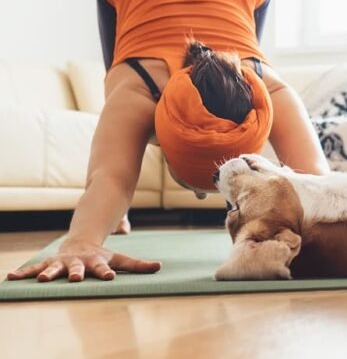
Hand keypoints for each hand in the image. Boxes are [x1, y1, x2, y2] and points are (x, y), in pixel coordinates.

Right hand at [5, 237, 160, 282]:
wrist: (82, 240)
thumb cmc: (102, 256)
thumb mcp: (120, 258)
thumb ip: (138, 264)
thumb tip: (159, 266)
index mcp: (97, 261)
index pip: (104, 267)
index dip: (106, 272)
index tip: (108, 278)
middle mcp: (79, 262)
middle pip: (78, 268)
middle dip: (76, 273)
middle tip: (75, 278)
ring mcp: (63, 262)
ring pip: (54, 268)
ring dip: (48, 273)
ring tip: (40, 279)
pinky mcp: (50, 264)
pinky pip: (35, 267)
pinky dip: (23, 272)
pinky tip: (10, 277)